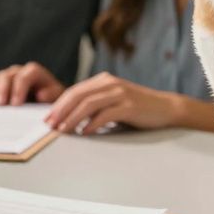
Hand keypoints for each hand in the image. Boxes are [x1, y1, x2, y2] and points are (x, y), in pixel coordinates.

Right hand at [0, 62, 64, 104]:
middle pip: (6, 75)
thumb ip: (50, 95)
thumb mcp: (56, 98)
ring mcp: (5, 79)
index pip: (25, 75)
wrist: (44, 106)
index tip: (16, 104)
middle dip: (2, 90)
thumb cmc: (51, 101)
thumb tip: (41, 94)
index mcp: (34, 72)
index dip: (19, 88)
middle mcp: (17, 72)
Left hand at [45, 72, 178, 133]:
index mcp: (103, 81)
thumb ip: (94, 106)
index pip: (74, 91)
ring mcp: (120, 93)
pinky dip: (93, 123)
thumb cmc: (136, 109)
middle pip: (78, 95)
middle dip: (61, 111)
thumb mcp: (112, 102)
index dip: (58, 105)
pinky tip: (86, 132)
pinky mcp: (129, 105)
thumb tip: (69, 119)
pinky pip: (106, 114)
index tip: (47, 119)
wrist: (165, 108)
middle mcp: (110, 83)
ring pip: (89, 104)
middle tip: (50, 125)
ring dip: (73, 118)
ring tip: (63, 130)